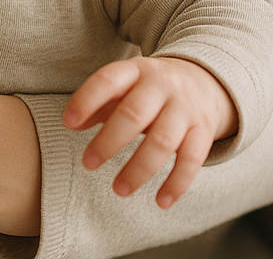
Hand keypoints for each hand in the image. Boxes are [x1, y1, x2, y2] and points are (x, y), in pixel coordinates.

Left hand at [63, 56, 237, 207]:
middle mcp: (161, 86)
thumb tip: (72, 124)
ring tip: (118, 189)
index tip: (68, 122)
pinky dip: (176, 183)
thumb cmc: (149, 88)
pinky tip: (161, 201)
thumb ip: (98, 103)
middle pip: (134, 114)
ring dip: (139, 169)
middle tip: (88, 163)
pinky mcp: (204, 131)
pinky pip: (192, 160)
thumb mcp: (124, 85)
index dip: (86, 100)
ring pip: (162, 141)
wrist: (203, 80)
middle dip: (109, 141)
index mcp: (135, 70)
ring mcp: (185, 109)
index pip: (107, 80)